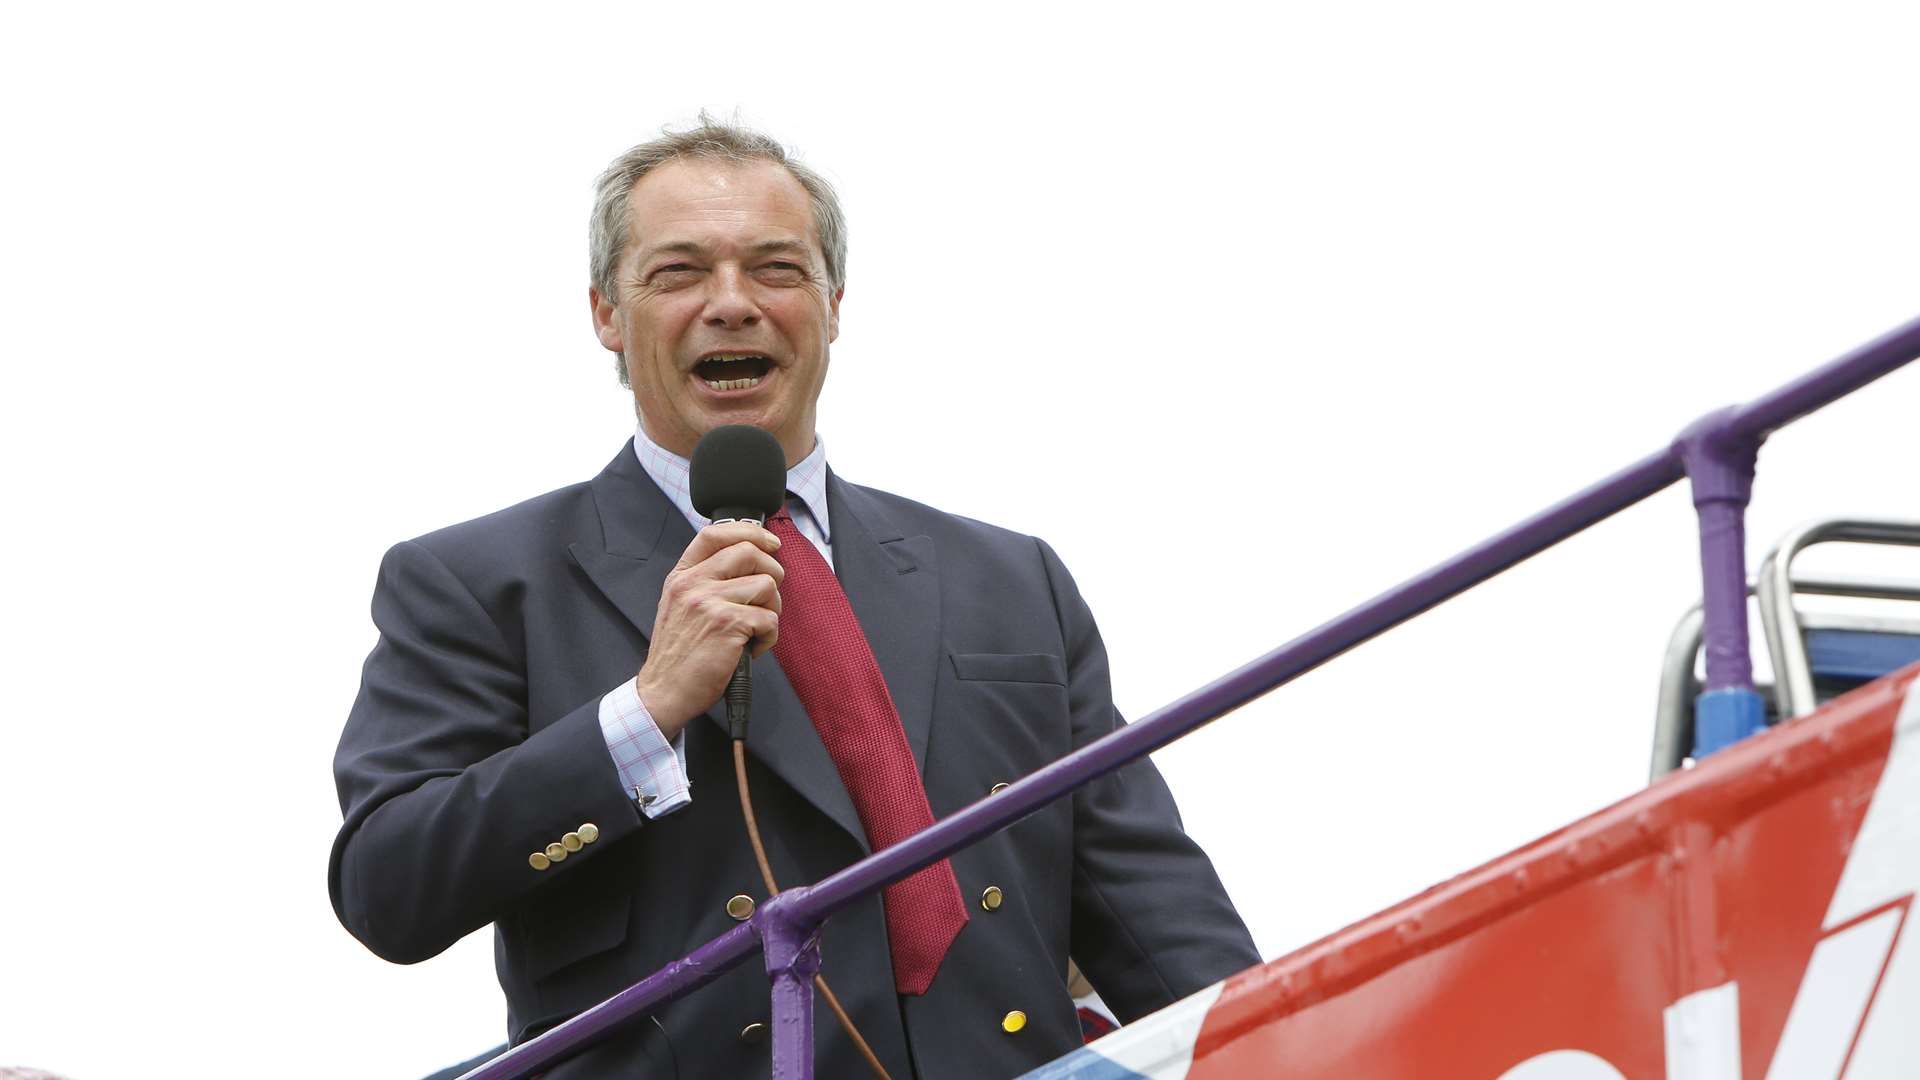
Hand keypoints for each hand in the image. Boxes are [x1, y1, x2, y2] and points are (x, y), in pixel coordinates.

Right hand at [635, 521, 784, 737]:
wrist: (664, 691)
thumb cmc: (678, 654)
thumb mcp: (679, 606)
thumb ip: (705, 581)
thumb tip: (749, 561)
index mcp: (681, 576)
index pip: (714, 533)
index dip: (750, 531)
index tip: (770, 542)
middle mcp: (692, 583)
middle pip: (749, 552)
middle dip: (772, 572)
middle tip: (767, 599)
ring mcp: (709, 602)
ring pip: (766, 585)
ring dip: (772, 609)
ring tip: (755, 630)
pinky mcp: (727, 624)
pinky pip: (769, 619)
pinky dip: (769, 637)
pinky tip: (753, 648)